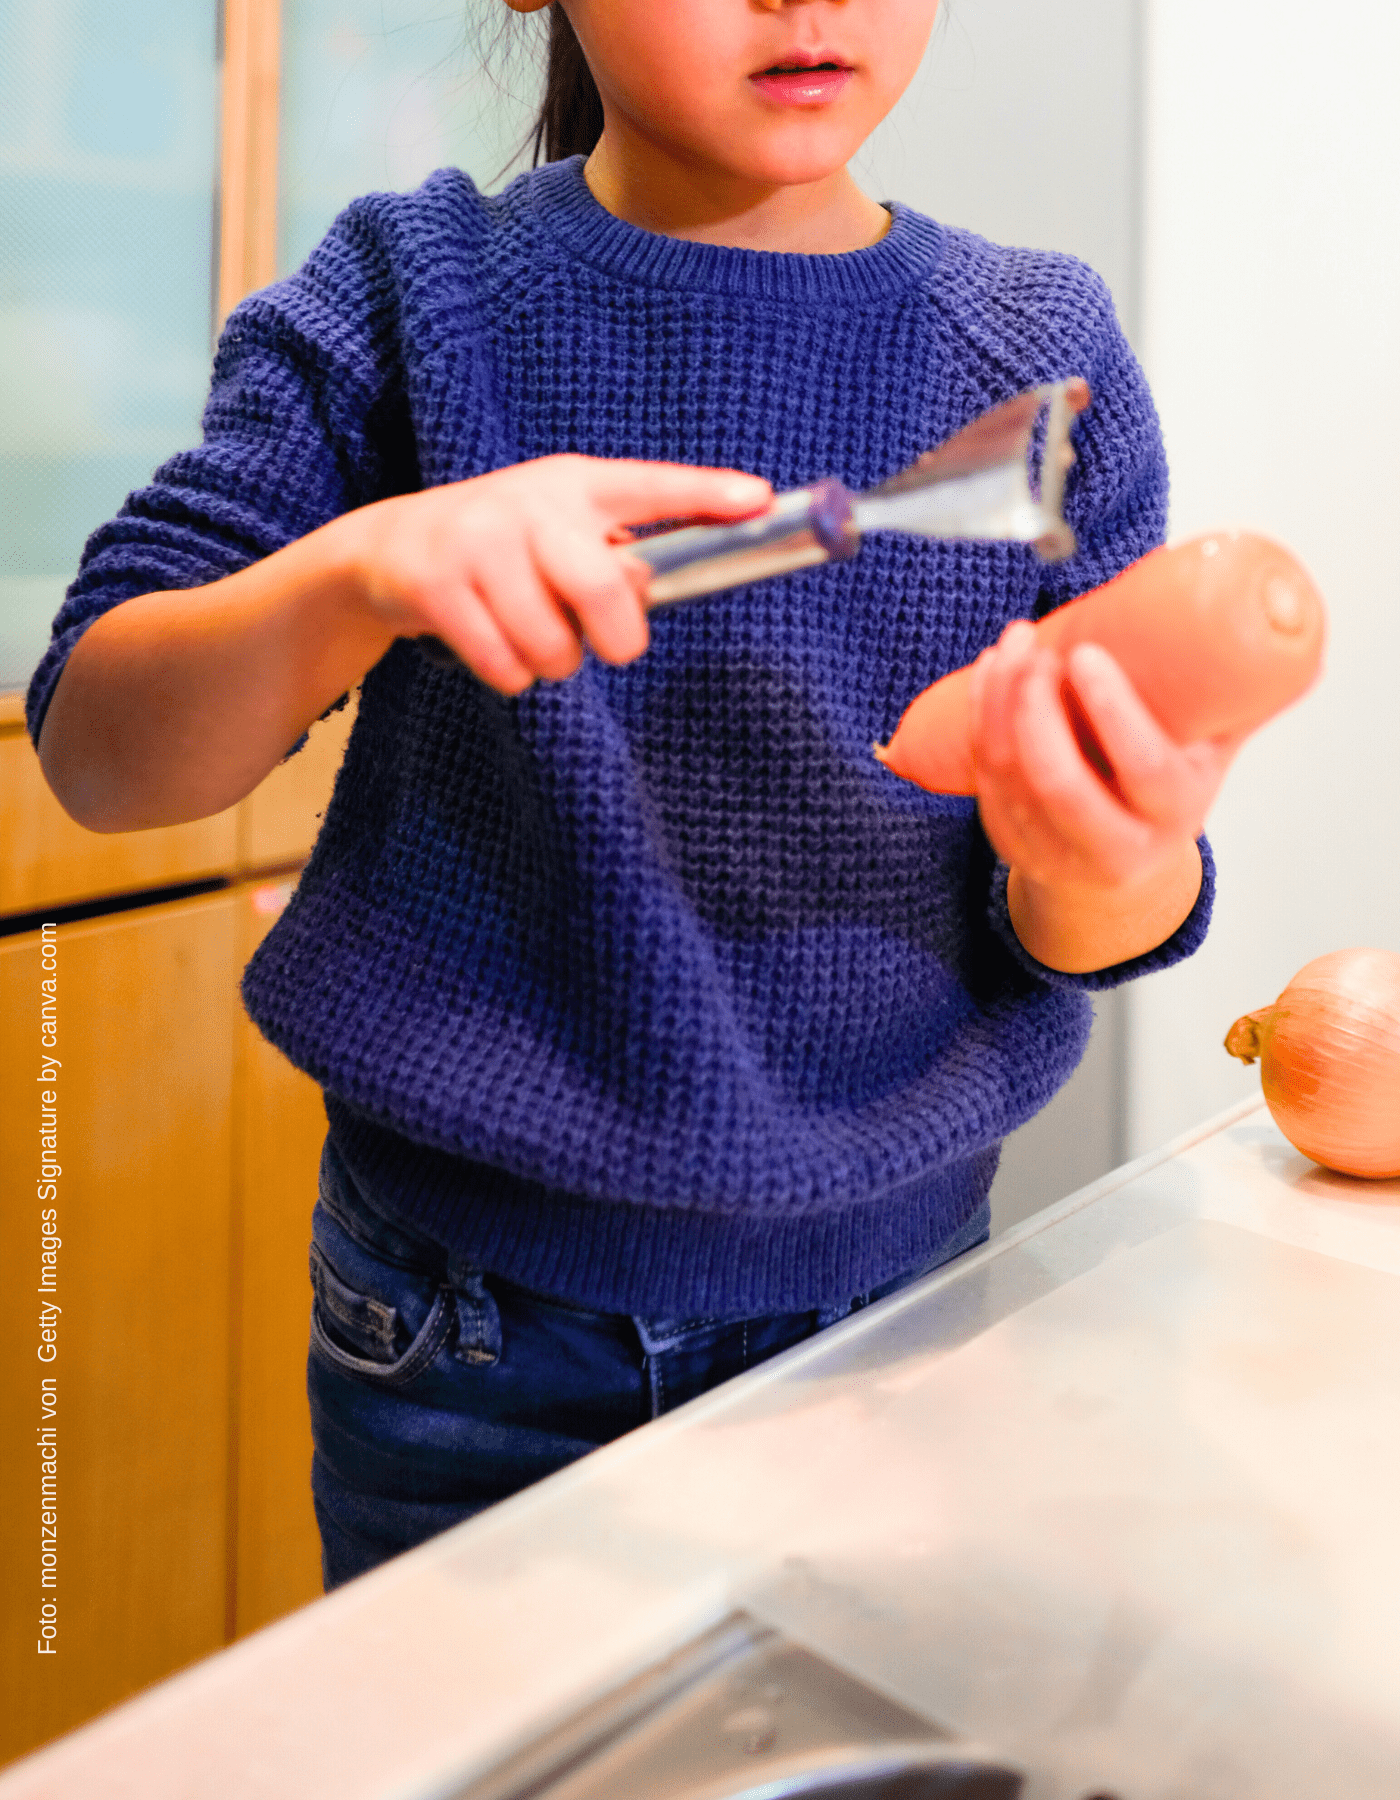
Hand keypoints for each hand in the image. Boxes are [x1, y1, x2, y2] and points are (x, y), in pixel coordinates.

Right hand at [342, 455, 770, 693]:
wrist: (391, 545)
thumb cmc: (505, 547)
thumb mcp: (561, 533)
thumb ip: (612, 560)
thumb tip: (643, 597)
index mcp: (576, 485)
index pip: (650, 487)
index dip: (705, 495)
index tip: (759, 500)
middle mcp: (530, 504)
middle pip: (603, 590)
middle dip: (618, 639)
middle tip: (611, 647)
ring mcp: (480, 541)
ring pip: (551, 644)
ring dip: (554, 663)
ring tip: (533, 636)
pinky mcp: (438, 585)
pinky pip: (505, 665)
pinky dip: (511, 675)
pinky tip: (494, 645)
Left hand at [969, 620, 1236, 970]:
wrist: (1127, 864)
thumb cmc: (1170, 790)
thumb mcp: (1213, 750)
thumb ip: (1241, 693)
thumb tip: (1289, 621)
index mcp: (1175, 815)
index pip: (1142, 769)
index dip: (1110, 711)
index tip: (1084, 655)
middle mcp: (1115, 846)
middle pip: (1060, 783)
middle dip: (1033, 706)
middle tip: (1036, 646)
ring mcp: (1056, 853)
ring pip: (1010, 778)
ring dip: (999, 703)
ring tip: (1014, 644)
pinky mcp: (1012, 845)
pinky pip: (984, 781)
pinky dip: (980, 720)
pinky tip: (990, 673)